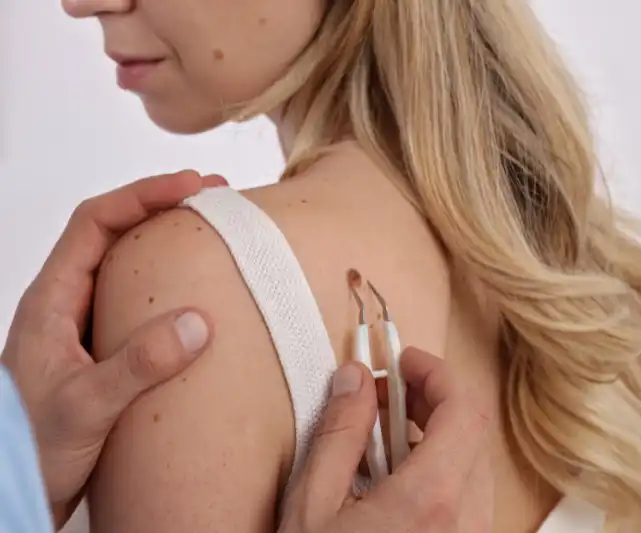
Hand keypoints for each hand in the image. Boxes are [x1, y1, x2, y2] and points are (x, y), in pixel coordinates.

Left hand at [1, 170, 225, 528]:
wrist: (13, 493)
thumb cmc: (27, 450)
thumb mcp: (83, 407)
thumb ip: (137, 366)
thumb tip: (197, 324)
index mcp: (51, 300)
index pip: (95, 223)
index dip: (143, 195)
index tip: (190, 187)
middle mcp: (69, 305)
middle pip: (116, 233)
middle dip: (165, 208)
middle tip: (216, 200)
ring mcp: (89, 327)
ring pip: (131, 268)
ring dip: (171, 246)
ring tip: (216, 236)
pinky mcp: (107, 352)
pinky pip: (143, 305)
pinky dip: (174, 288)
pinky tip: (203, 297)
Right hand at [280, 347, 493, 532]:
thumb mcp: (312, 506)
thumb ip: (338, 434)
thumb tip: (356, 377)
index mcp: (431, 502)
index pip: (464, 411)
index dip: (436, 374)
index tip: (402, 361)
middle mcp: (465, 522)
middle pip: (472, 434)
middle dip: (433, 400)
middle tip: (388, 391)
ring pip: (474, 465)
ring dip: (437, 434)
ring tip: (386, 433)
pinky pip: (468, 497)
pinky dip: (440, 469)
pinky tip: (396, 477)